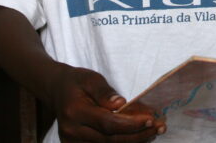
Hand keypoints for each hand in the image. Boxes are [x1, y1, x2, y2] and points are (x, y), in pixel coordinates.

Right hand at [49, 65, 164, 142]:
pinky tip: (138, 136)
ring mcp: (72, 142)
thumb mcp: (91, 78)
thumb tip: (121, 103)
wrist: (56, 90)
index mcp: (75, 112)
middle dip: (137, 135)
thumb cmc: (77, 82)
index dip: (130, 124)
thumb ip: (105, 92)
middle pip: (110, 140)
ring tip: (153, 132)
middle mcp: (72, 131)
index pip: (107, 123)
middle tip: (159, 127)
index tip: (151, 119)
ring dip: (133, 141)